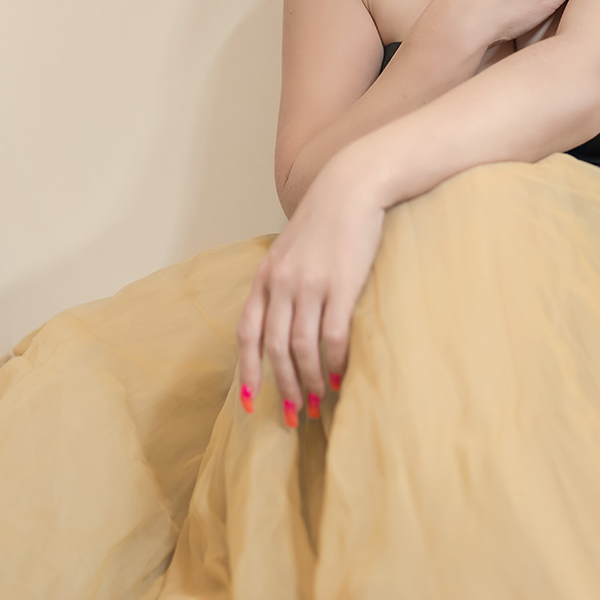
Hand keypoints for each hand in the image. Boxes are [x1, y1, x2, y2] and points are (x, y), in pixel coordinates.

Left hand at [237, 149, 385, 424]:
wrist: (352, 186)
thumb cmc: (326, 219)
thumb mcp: (290, 248)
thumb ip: (282, 282)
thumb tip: (282, 323)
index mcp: (265, 275)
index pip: (247, 332)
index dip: (247, 371)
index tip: (251, 403)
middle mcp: (281, 282)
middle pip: (274, 347)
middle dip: (282, 385)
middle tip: (294, 413)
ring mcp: (310, 284)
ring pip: (301, 347)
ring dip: (309, 379)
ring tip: (318, 400)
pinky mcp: (340, 284)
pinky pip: (332, 335)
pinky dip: (334, 361)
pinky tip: (340, 376)